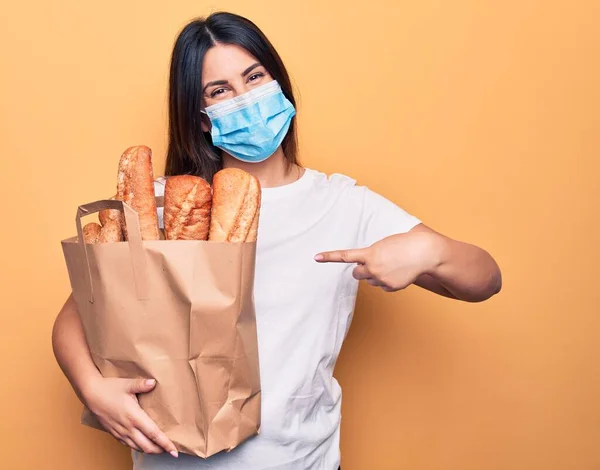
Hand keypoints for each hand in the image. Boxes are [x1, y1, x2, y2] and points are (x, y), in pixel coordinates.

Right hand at [82, 376, 177, 456]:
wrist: (91, 394)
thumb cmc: (109, 388)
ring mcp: (120, 432)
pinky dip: (139, 447)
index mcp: (134, 417)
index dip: (165, 444)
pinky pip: (129, 445)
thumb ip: (142, 385)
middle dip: (160, 450)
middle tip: (171, 450)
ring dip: (150, 450)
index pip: (154, 434)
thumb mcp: (127, 384)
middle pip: (147, 446)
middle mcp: (128, 428)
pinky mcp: (114, 433)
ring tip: (160, 448)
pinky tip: (144, 444)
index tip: (174, 451)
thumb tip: (154, 382)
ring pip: (138, 448)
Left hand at [315, 231, 439, 291]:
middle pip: (357, 274)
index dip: (329, 257)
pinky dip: (389, 282)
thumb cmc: (404, 244)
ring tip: (392, 266)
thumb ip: (371, 255)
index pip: (345, 256)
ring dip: (377, 275)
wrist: (424, 252)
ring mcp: (381, 279)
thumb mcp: (384, 245)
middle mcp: (372, 268)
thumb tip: (366, 270)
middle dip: (362, 270)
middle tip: (374, 264)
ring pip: (371, 281)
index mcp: (369, 254)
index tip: (316, 257)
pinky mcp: (390, 287)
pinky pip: (383, 287)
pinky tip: (399, 273)